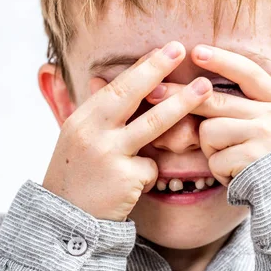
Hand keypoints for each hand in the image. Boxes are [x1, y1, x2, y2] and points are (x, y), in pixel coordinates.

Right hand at [42, 42, 212, 221]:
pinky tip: (133, 184)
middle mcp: (92, 133)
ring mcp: (108, 155)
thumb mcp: (76, 139)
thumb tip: (100, 79)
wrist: (65, 221)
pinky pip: (152, 168)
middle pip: (129, 94)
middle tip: (181, 49)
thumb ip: (94, 112)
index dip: (141, 67)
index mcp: (81, 120)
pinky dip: (149, 173)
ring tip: (205, 88)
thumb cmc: (75, 176)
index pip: (114, 87)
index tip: (163, 49)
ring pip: (153, 124)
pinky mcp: (124, 179)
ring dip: (182, 104)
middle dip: (157, 68)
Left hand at [145, 45, 270, 185]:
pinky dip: (218, 170)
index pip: (248, 73)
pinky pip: (214, 159)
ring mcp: (261, 136)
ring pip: (210, 130)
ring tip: (231, 159)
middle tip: (154, 93)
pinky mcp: (249, 160)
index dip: (222, 60)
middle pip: (215, 99)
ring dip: (212, 148)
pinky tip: (235, 175)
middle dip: (180, 96)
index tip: (196, 50)